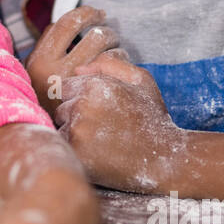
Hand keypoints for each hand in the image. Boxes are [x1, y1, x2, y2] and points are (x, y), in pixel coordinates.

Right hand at [26, 6, 121, 113]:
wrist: (50, 143)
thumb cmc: (46, 104)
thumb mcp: (36, 76)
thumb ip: (47, 49)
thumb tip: (67, 23)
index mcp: (39, 62)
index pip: (67, 23)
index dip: (86, 13)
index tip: (97, 14)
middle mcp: (58, 72)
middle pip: (93, 35)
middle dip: (107, 31)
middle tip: (110, 37)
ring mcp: (79, 86)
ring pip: (109, 50)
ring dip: (117, 46)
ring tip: (115, 53)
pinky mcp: (97, 97)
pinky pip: (117, 67)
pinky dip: (123, 63)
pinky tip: (119, 71)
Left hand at [55, 50, 186, 189]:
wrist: (163, 158)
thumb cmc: (151, 117)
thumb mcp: (141, 81)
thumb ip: (110, 65)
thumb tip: (77, 69)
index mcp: (95, 84)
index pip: (65, 87)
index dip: (79, 98)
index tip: (97, 109)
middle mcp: (82, 104)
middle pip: (60, 108)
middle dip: (74, 115)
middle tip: (100, 127)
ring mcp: (77, 129)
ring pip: (60, 127)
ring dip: (73, 133)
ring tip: (99, 140)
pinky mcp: (75, 151)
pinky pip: (62, 146)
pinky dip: (74, 149)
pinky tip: (95, 152)